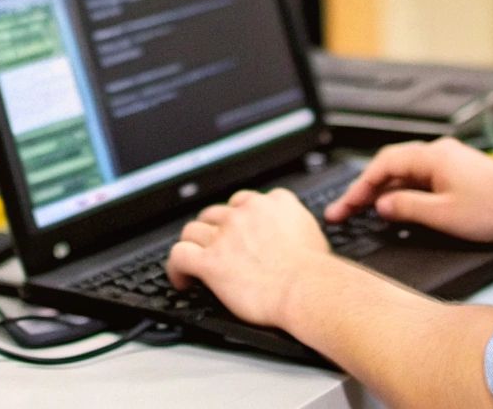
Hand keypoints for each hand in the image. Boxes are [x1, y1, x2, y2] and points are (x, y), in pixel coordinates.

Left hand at [164, 188, 332, 328]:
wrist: (308, 290)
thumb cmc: (317, 274)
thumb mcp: (313, 234)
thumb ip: (296, 227)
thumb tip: (296, 237)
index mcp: (274, 204)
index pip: (245, 200)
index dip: (238, 216)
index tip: (237, 229)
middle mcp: (246, 214)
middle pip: (216, 213)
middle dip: (212, 229)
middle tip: (213, 245)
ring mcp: (225, 235)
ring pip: (193, 230)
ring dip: (193, 245)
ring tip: (194, 260)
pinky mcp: (210, 260)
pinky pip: (179, 255)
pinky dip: (176, 267)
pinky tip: (182, 279)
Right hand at [324, 137, 492, 246]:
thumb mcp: (443, 214)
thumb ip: (407, 207)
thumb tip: (382, 204)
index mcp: (433, 156)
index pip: (384, 165)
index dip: (360, 186)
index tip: (345, 206)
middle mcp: (440, 153)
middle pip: (391, 166)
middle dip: (366, 188)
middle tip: (345, 210)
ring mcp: (449, 163)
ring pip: (405, 173)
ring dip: (384, 191)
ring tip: (363, 211)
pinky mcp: (457, 175)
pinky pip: (421, 180)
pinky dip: (404, 192)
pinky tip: (397, 208)